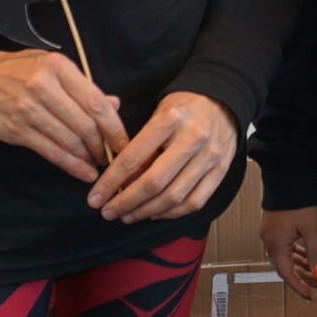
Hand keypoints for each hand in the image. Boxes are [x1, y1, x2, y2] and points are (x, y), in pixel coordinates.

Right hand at [0, 49, 125, 182]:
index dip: (115, 127)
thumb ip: (83, 87)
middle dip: (103, 146)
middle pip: (85, 125)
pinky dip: (72, 166)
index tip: (124, 142)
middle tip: (110, 157)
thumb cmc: (18, 71)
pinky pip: (51, 152)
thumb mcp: (52, 68)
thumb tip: (114, 105)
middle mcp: (44, 87)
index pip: (95, 101)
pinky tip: (83, 173)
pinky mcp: (18, 129)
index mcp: (59, 68)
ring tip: (97, 165)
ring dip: (88, 158)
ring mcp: (29, 109)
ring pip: (70, 141)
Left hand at [88, 91, 236, 222]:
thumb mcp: (156, 115)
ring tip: (128, 215)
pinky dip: (171, 213)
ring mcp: (210, 157)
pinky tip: (154, 213)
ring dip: (146, 211)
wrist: (222, 100)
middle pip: (154, 182)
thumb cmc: (182, 109)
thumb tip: (118, 182)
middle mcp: (192, 138)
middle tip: (108, 212)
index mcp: (169, 120)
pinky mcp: (221, 171)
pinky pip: (194, 202)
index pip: (133, 158)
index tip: (95, 198)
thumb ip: (139, 146)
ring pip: (174, 197)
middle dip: (126, 202)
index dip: (110, 182)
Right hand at [261, 205, 316, 298]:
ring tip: (315, 271)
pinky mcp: (274, 223)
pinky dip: (295, 252)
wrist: (288, 175)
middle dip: (301, 276)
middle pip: (284, 265)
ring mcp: (270, 231)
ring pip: (285, 255)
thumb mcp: (312, 229)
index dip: (298, 285)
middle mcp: (269, 239)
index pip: (285, 273)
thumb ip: (316, 253)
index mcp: (275, 243)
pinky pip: (284, 245)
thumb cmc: (300, 201)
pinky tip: (305, 254)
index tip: (310, 294)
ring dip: (299, 264)